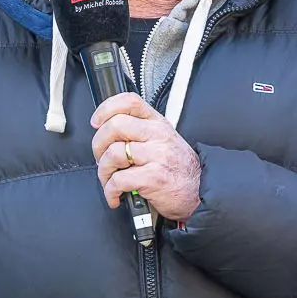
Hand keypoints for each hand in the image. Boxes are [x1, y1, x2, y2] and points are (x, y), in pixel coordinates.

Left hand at [90, 93, 202, 225]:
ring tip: (109, 180)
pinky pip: (118, 180)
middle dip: (98, 144)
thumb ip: (142, 132)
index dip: (106, 108)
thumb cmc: (180, 169)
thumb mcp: (165, 140)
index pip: (130, 101)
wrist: (200, 192)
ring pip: (113, 153)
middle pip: (115, 125)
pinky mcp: (153, 178)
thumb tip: (109, 131)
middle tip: (100, 157)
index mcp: (158, 123)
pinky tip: (115, 195)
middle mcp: (158, 136)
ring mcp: (157, 156)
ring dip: (103, 171)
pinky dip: (110, 191)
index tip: (96, 122)